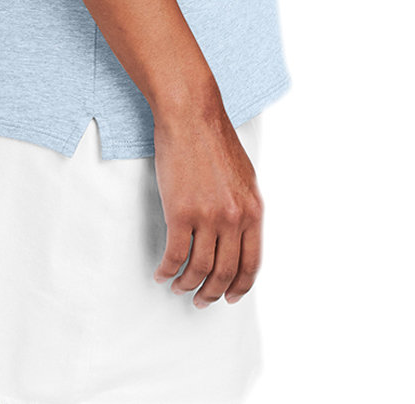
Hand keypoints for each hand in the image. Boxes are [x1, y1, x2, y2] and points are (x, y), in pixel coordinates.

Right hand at [151, 99, 263, 307]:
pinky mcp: (180, 212)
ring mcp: (208, 216)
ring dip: (187, 285)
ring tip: (178, 287)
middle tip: (201, 300)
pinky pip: (175, 255)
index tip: (230, 296)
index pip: (251, 263)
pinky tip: (162, 272)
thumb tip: (238, 233)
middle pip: (225, 272)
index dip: (240, 286)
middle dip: (212, 293)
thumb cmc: (213, 138)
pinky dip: (167, 270)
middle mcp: (234, 218)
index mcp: (253, 210)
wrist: (191, 114)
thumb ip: (243, 206)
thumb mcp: (244, 175)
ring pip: (199, 269)